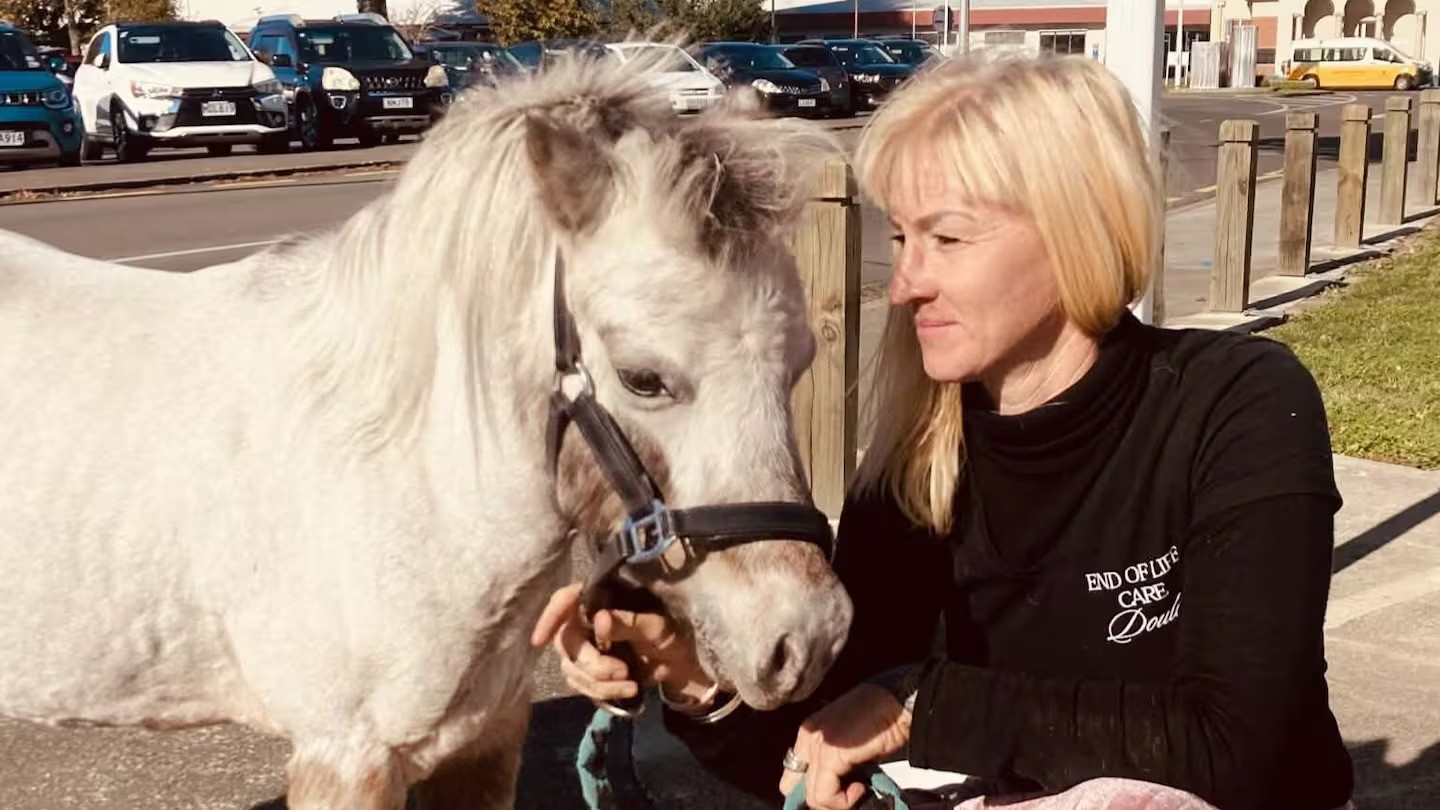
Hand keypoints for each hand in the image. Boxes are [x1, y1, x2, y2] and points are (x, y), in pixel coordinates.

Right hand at [530, 583, 715, 706]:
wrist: (680, 665)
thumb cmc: (671, 634)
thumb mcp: (656, 627)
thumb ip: (628, 623)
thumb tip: (600, 620)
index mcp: (600, 600)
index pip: (564, 601)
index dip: (549, 617)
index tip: (540, 640)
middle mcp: (585, 622)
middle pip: (565, 643)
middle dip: (592, 664)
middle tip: (622, 672)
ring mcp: (585, 649)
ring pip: (571, 669)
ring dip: (599, 684)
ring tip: (630, 685)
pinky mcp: (589, 673)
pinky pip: (581, 687)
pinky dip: (602, 694)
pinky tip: (625, 693)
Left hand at [779, 684, 910, 809]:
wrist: (900, 703)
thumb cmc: (883, 719)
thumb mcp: (850, 743)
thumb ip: (836, 764)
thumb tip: (834, 790)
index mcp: (809, 732)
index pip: (792, 776)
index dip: (811, 792)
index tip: (834, 797)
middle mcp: (807, 736)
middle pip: (795, 788)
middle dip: (823, 799)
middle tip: (847, 796)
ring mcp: (816, 745)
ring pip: (812, 796)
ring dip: (838, 801)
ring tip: (859, 787)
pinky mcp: (830, 754)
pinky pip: (824, 795)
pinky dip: (844, 801)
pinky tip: (861, 787)